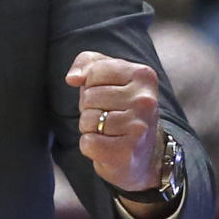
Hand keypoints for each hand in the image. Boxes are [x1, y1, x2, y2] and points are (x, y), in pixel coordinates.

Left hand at [65, 51, 162, 196]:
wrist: (144, 154)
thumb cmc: (121, 108)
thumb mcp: (108, 76)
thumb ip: (87, 63)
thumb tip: (72, 78)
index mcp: (144, 76)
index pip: (96, 71)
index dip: (92, 84)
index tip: (108, 95)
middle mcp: (145, 101)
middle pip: (89, 96)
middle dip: (90, 107)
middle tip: (110, 116)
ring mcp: (138, 128)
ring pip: (87, 119)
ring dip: (90, 127)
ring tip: (109, 131)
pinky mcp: (127, 153)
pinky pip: (88, 143)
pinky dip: (90, 146)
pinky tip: (107, 147)